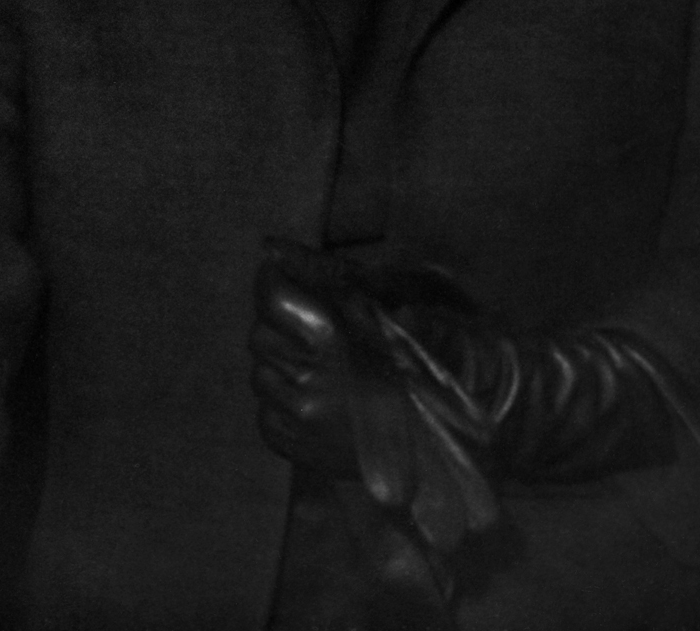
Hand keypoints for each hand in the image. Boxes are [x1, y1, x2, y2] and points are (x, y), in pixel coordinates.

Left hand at [249, 240, 497, 554]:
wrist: (439, 453)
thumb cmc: (424, 373)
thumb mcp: (393, 315)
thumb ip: (339, 282)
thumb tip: (278, 247)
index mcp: (331, 341)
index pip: (272, 298)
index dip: (272, 279)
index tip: (278, 272)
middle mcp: (305, 380)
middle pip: (260, 333)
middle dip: (277, 321)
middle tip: (306, 322)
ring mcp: (295, 418)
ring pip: (260, 372)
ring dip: (281, 362)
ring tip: (317, 365)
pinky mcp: (290, 446)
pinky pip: (265, 409)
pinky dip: (282, 398)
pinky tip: (315, 396)